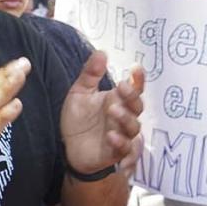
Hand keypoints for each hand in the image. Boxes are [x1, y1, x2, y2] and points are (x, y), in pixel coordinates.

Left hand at [62, 51, 145, 174]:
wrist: (68, 148)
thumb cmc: (78, 120)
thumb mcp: (80, 93)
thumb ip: (90, 74)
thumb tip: (101, 52)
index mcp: (117, 100)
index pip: (133, 89)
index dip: (138, 79)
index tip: (135, 69)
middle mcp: (123, 117)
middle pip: (137, 106)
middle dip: (132, 97)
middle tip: (121, 87)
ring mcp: (122, 135)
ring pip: (133, 127)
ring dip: (125, 118)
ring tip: (113, 110)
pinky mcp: (116, 153)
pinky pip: (126, 150)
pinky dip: (121, 143)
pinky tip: (110, 136)